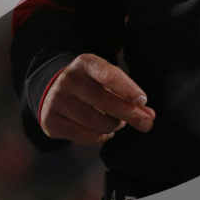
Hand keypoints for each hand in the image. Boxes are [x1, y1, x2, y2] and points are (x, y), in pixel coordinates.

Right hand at [39, 53, 154, 144]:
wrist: (53, 90)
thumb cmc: (90, 85)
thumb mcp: (106, 81)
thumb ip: (128, 96)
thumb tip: (149, 116)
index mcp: (84, 63)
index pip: (108, 74)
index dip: (128, 89)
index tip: (143, 101)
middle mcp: (68, 79)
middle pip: (104, 100)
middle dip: (129, 113)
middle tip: (145, 123)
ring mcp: (57, 99)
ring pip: (96, 121)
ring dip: (113, 126)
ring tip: (118, 123)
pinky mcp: (50, 120)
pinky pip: (84, 136)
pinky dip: (100, 137)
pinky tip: (104, 132)